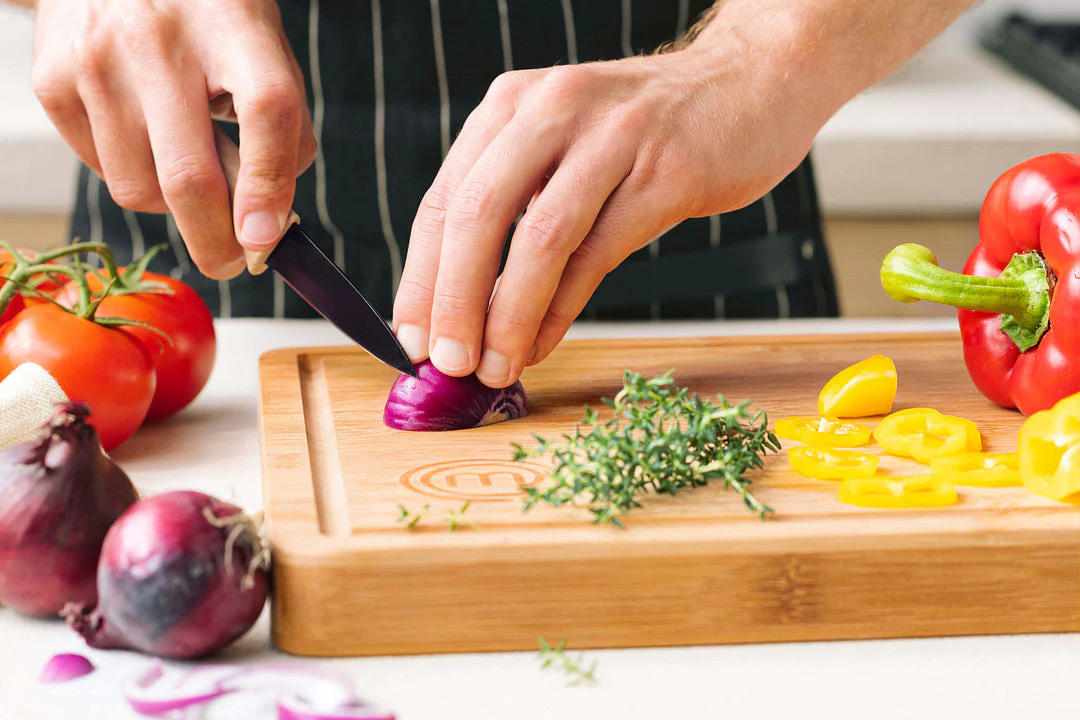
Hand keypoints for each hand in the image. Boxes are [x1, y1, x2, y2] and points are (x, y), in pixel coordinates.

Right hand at [31, 0, 315, 276]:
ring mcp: (97, 60)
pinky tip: (146, 138)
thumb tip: (266, 218)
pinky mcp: (53, 80)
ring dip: (173, 207)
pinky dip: (134, 176)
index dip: (269, 186)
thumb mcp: (260, 46)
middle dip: (216, 243)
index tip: (267, 239)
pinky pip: (102, 171)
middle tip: (232, 261)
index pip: (266, 112)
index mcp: (232, 23)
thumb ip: (280, 125)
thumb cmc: (205, 15)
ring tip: (188, 168)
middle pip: (189, 177)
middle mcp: (159, 39)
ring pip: (140, 191)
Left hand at [393, 40, 827, 387]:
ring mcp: (613, 137)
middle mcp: (553, 109)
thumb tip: (466, 309)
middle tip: (446, 361)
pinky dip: (562, 309)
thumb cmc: (646, 131)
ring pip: (540, 237)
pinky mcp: (668, 172)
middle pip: (479, 214)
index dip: (420, 277)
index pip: (444, 198)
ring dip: (509, 314)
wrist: (749, 84)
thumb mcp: (565, 146)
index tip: (408, 339)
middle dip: (453, 299)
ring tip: (494, 366)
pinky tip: (543, 344)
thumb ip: (516, 209)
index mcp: (513, 105)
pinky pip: (600, 253)